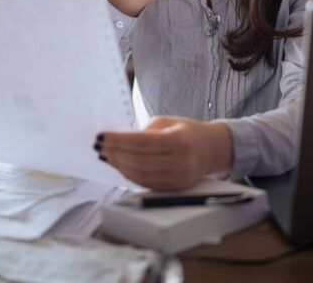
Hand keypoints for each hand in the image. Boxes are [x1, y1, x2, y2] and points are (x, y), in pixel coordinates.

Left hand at [95, 116, 233, 190]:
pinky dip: (130, 175)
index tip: (101, 136)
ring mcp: (180, 178)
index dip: (118, 141)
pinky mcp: (177, 189)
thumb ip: (144, 132)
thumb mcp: (167, 122)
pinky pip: (147, 184)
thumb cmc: (186, 131)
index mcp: (180, 140)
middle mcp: (182, 161)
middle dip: (115, 154)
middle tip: (100, 147)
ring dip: (120, 166)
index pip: (142, 142)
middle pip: (139, 161)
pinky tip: (120, 166)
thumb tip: (116, 143)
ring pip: (141, 175)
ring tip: (107, 156)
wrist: (212, 149)